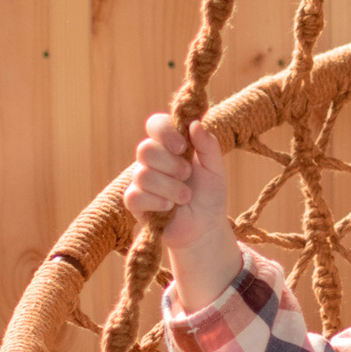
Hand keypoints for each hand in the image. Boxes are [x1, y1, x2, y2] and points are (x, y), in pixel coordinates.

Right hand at [126, 115, 240, 305]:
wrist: (205, 227)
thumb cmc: (209, 195)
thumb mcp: (215, 169)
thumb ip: (208, 145)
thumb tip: (195, 124)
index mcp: (170, 145)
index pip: (155, 124)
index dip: (165, 132)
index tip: (182, 147)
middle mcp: (152, 160)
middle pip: (145, 149)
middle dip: (171, 165)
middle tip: (187, 175)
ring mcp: (141, 180)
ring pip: (143, 175)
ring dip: (170, 188)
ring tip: (185, 197)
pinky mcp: (135, 202)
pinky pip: (135, 196)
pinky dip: (157, 202)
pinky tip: (169, 208)